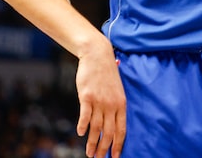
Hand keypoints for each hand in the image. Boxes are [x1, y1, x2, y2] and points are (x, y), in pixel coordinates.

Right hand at [75, 42, 126, 157]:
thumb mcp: (117, 90)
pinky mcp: (87, 96)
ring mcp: (99, 101)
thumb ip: (116, 106)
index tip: (115, 157)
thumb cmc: (106, 73)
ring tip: (89, 153)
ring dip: (92, 143)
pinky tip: (80, 133)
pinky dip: (83, 126)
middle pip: (108, 132)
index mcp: (121, 104)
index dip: (118, 145)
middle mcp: (111, 105)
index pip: (121, 130)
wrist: (97, 55)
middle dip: (104, 149)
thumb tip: (113, 123)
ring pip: (96, 128)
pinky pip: (85, 115)